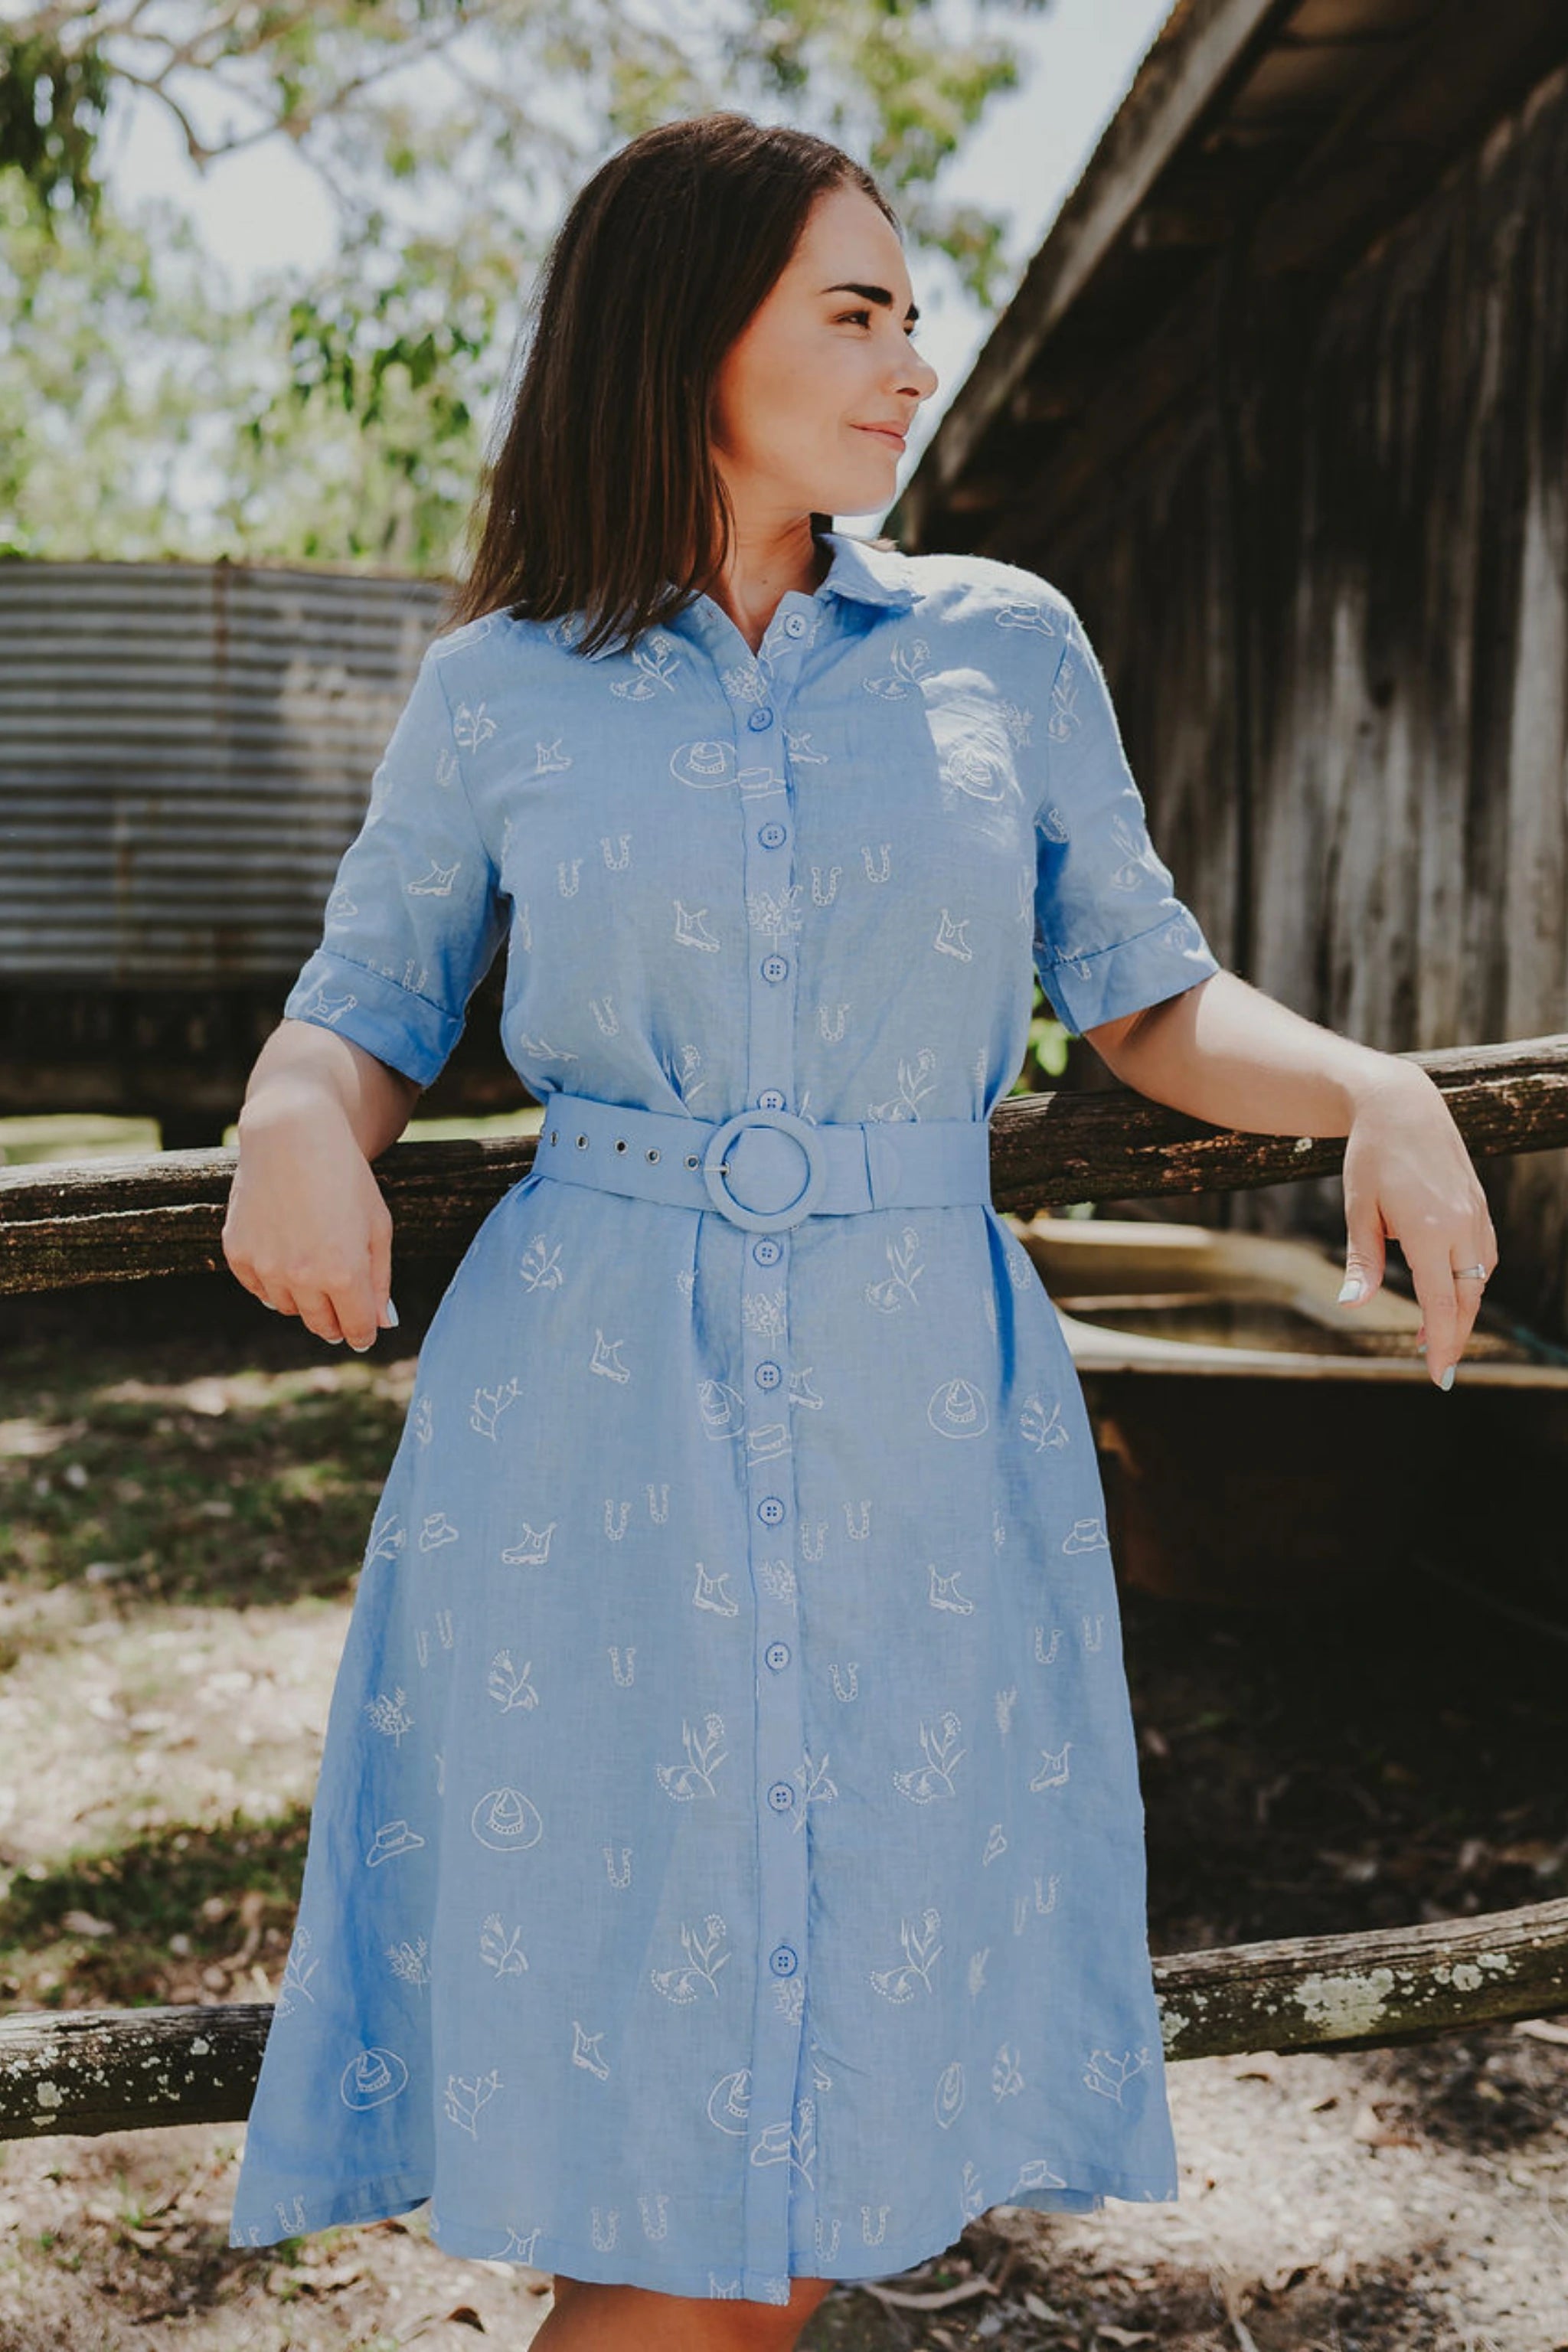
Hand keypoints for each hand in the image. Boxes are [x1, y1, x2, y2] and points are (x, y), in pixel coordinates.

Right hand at [223, 1091, 397, 1350]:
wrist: (292, 1135)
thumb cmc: (345, 1178)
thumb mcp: (377, 1226)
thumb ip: (380, 1280)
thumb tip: (383, 1324)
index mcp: (344, 1273)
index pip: (357, 1328)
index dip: (364, 1332)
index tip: (365, 1330)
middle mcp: (302, 1276)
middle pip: (322, 1325)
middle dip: (336, 1322)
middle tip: (342, 1306)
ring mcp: (265, 1266)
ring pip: (289, 1309)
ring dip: (305, 1299)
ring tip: (314, 1263)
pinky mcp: (238, 1253)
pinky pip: (259, 1289)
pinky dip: (273, 1282)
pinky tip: (285, 1255)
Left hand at [1336, 1065, 1497, 1386]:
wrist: (1401, 1104)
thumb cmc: (1371, 1156)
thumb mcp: (1358, 1209)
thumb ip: (1363, 1261)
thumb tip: (1353, 1305)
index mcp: (1429, 1231)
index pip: (1441, 1304)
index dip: (1441, 1344)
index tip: (1437, 1375)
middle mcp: (1462, 1225)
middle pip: (1466, 1299)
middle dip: (1455, 1337)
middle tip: (1440, 1368)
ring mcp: (1476, 1214)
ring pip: (1479, 1279)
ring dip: (1462, 1309)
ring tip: (1438, 1335)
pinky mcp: (1479, 1205)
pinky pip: (1483, 1255)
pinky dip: (1471, 1280)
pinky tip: (1453, 1290)